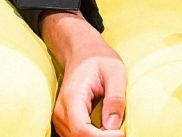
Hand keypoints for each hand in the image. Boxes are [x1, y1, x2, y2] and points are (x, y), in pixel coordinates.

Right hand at [40, 11, 125, 135]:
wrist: (82, 52)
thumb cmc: (100, 59)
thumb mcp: (115, 71)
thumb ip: (115, 98)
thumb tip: (114, 126)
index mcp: (72, 97)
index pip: (81, 129)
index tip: (121, 133)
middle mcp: (61, 111)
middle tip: (120, 132)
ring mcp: (60, 118)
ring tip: (114, 130)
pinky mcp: (65, 121)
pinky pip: (76, 136)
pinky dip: (92, 136)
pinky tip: (105, 129)